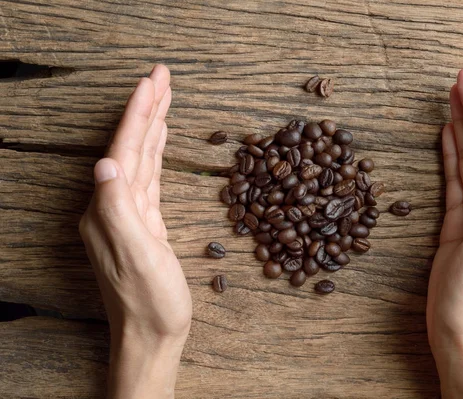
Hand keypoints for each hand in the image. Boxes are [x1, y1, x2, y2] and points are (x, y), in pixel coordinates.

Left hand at [79, 65, 191, 398]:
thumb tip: (105, 162)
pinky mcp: (145, 223)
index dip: (139, 113)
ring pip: (141, 158)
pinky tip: (159, 140)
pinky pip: (149, 176)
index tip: (154, 80)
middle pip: (131, 146)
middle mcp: (113, 205)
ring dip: (152, 125)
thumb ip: (118, 208)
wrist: (152, 334)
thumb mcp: (137, 256)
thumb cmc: (149, 302)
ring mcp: (128, 214)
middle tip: (162, 75)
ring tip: (163, 96)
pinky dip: (155, 152)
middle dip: (147, 108)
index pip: (124, 149)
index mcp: (109, 208)